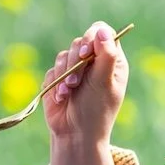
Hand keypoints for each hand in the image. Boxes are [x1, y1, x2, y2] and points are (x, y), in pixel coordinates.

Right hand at [42, 21, 127, 146]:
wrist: (75, 134)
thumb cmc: (95, 111)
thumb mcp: (104, 83)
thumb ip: (105, 56)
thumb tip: (102, 30)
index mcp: (111, 61)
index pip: (102, 32)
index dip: (92, 37)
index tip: (86, 53)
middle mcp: (94, 62)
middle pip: (79, 42)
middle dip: (75, 62)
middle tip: (76, 82)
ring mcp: (76, 70)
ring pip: (63, 55)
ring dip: (64, 74)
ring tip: (68, 92)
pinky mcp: (59, 78)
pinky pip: (52, 69)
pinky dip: (55, 83)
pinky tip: (61, 99)